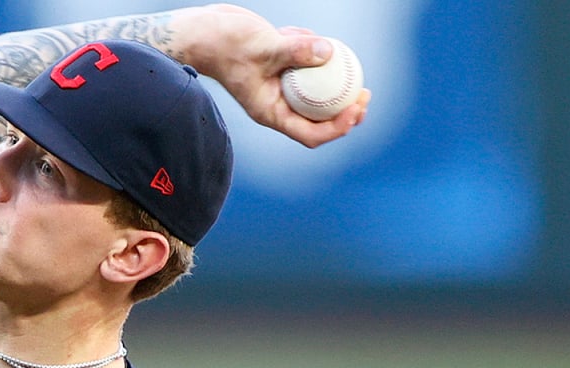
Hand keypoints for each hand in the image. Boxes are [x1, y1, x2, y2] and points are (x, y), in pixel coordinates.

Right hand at [170, 5, 369, 147]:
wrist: (204, 31)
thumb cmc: (224, 44)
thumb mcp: (263, 47)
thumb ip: (296, 50)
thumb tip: (330, 51)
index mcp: (271, 112)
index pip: (310, 134)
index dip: (338, 127)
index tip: (356, 108)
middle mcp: (277, 104)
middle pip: (319, 118)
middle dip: (346, 108)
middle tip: (365, 92)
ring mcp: (280, 86)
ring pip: (316, 88)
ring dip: (327, 71)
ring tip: (318, 43)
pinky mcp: (281, 68)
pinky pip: (306, 62)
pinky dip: (309, 47)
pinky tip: (295, 32)